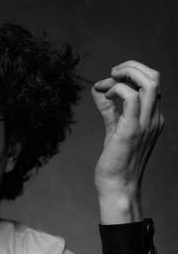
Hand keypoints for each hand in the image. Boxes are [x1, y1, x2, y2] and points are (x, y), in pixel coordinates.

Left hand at [91, 60, 163, 216]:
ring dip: (127, 74)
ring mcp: (146, 124)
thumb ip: (109, 108)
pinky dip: (117, 89)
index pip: (151, 83)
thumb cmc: (116, 161)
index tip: (109, 81)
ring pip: (150, 82)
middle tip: (112, 74)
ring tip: (109, 82)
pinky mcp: (132, 130)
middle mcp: (154, 118)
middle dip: (132, 67)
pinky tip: (105, 96)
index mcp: (153, 118)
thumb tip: (98, 88)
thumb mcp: (114, 128)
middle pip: (155, 77)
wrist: (117, 187)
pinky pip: (132, 98)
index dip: (131, 74)